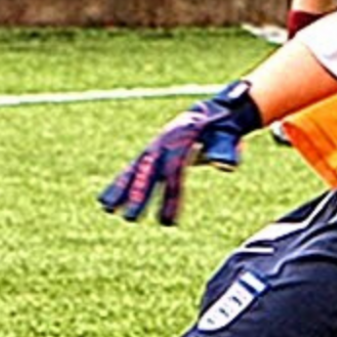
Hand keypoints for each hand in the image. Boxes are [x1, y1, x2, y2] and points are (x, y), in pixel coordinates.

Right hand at [97, 81, 263, 225]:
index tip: (168, 223)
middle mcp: (163, 141)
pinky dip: (120, 184)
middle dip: (139, 195)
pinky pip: (133, 169)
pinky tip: (108, 200)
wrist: (209, 112)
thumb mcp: (229, 135)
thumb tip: (226, 166)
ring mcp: (154, 146)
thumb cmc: (222, 127)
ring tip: (107, 209)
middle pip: (148, 170)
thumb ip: (226, 149)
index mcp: (183, 137)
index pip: (174, 170)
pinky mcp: (150, 153)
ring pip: (135, 169)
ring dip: (121, 189)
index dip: (170, 197)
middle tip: (130, 220)